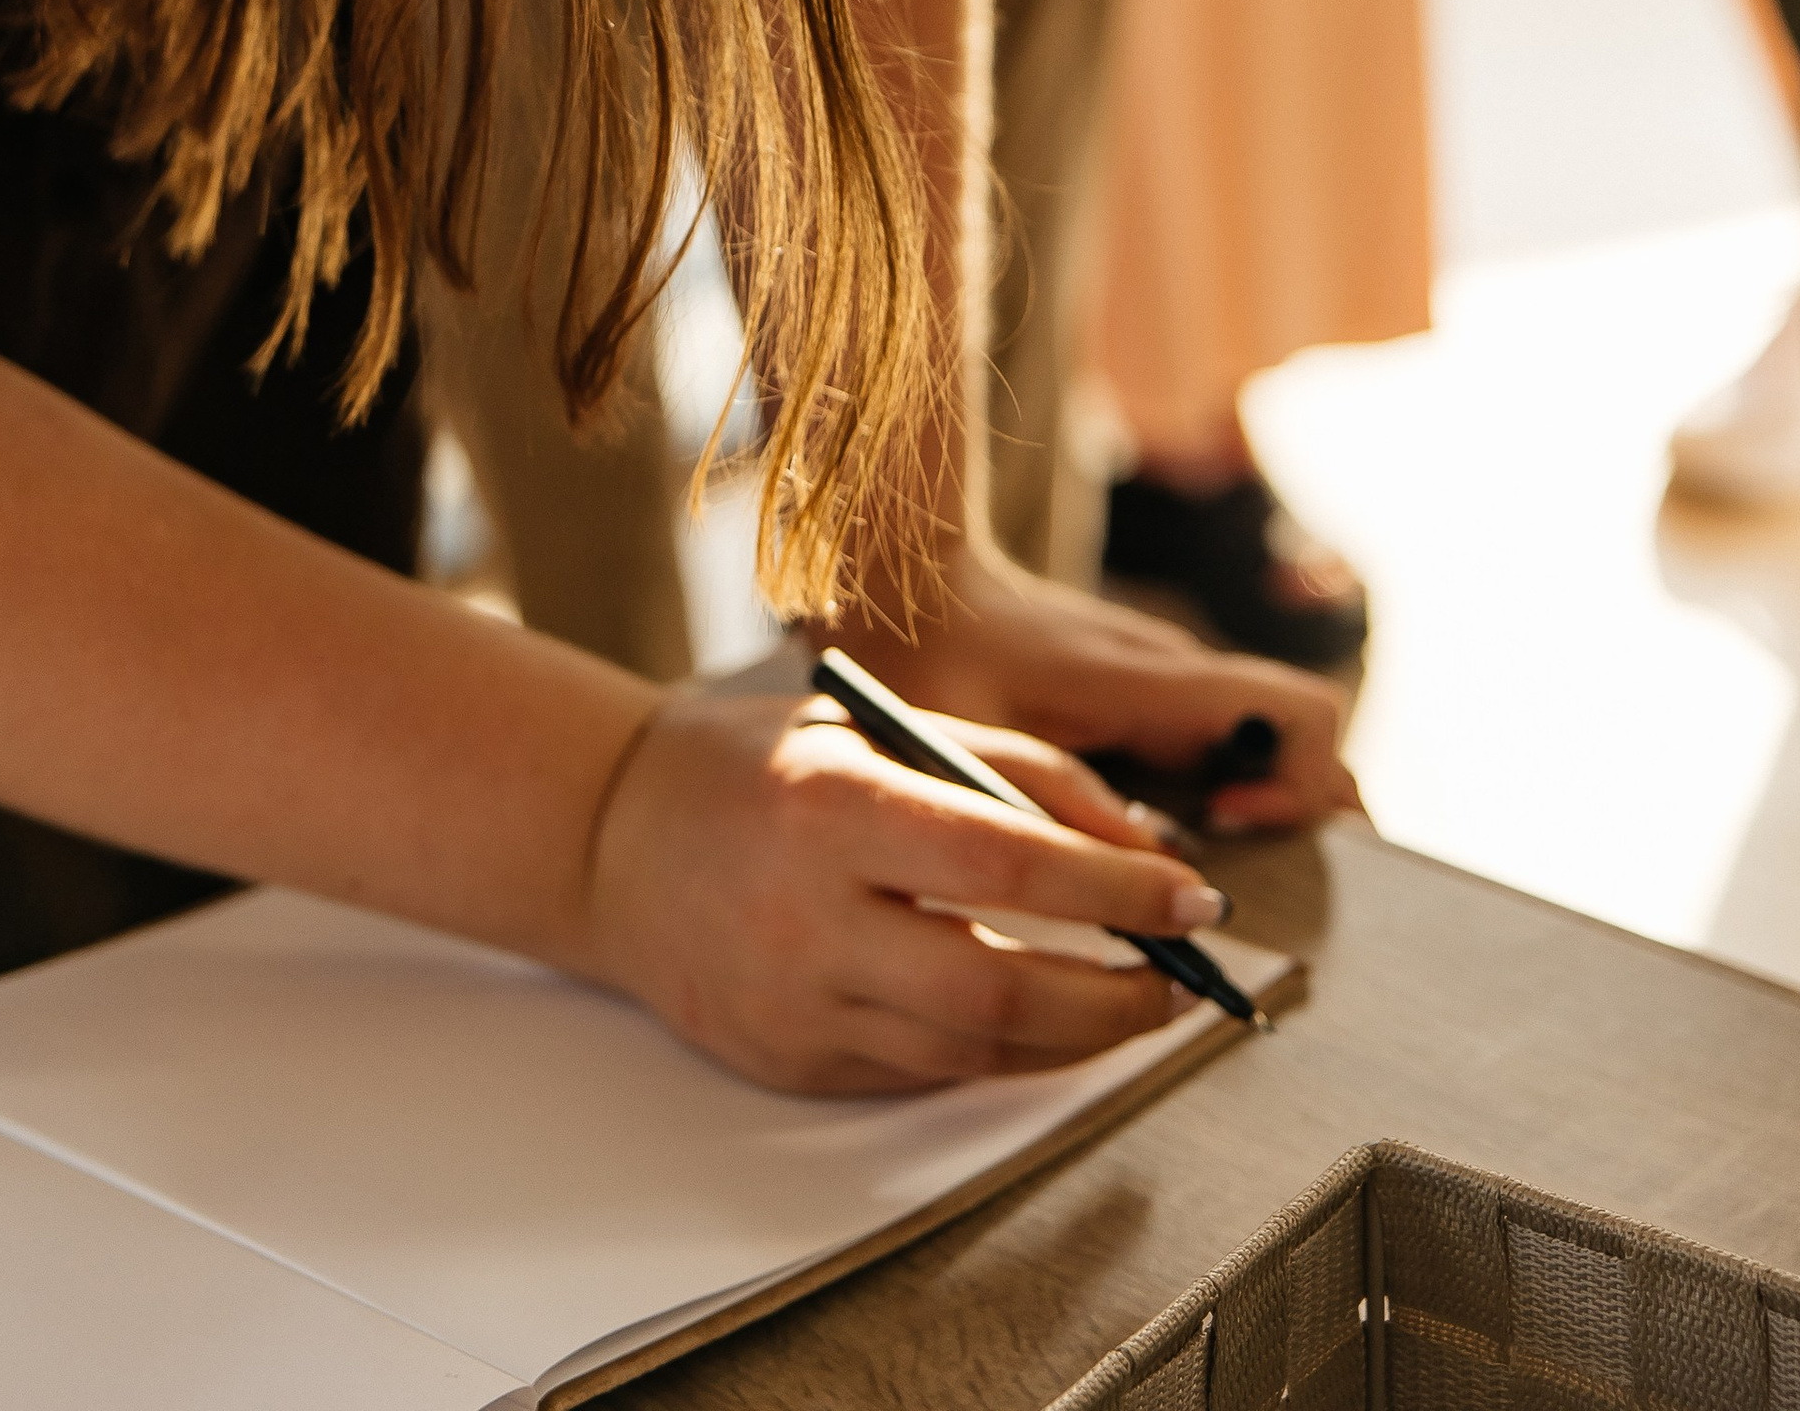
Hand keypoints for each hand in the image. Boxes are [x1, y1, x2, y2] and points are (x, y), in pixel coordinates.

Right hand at [577, 685, 1229, 1095]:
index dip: (1113, 891)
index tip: (1190, 898)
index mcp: (830, 804)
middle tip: (1175, 979)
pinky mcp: (787, 1063)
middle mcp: (806, 916)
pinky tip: (1038, 1022)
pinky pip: (920, 1075)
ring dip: (1073, 1039)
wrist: (608, 838)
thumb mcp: (880, 723)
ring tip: (1126, 1000)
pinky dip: (999, 1055)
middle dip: (1114, 997)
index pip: (1004, 864)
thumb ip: (1015, 773)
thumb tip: (1141, 848)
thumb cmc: (757, 761)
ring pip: (970, 1052)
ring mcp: (792, 1005)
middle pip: (997, 989)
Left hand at [827, 541, 1360, 838]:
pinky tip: (1146, 859)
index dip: (1299, 784)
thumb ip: (1049, 811)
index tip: (1225, 827)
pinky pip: (1220, 749)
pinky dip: (1219, 807)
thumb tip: (1156, 879)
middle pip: (1304, 743)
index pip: (1303, 714)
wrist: (901, 581)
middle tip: (1217, 886)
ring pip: (1266, 748)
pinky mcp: (1144, 697)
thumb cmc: (925, 658)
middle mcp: (1178, 671)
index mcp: (1153, 676)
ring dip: (1258, 819)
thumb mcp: (971, 747)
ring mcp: (1167, 682)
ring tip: (1180, 887)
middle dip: (1296, 822)